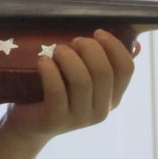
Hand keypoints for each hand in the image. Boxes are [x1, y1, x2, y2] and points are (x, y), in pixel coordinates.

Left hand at [0, 30, 135, 145]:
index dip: (115, 46)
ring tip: (57, 49)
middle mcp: (102, 110)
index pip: (126, 69)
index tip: (98, 33)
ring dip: (69, 58)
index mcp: (113, 97)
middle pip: (103, 72)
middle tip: (73, 41)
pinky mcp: (56, 120)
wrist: (31, 125)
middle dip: (89, 48)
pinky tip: (43, 61)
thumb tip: (123, 39)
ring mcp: (79, 118)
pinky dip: (50, 71)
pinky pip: (57, 91)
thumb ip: (99, 62)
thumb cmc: (58, 92)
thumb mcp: (82, 78)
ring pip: (82, 81)